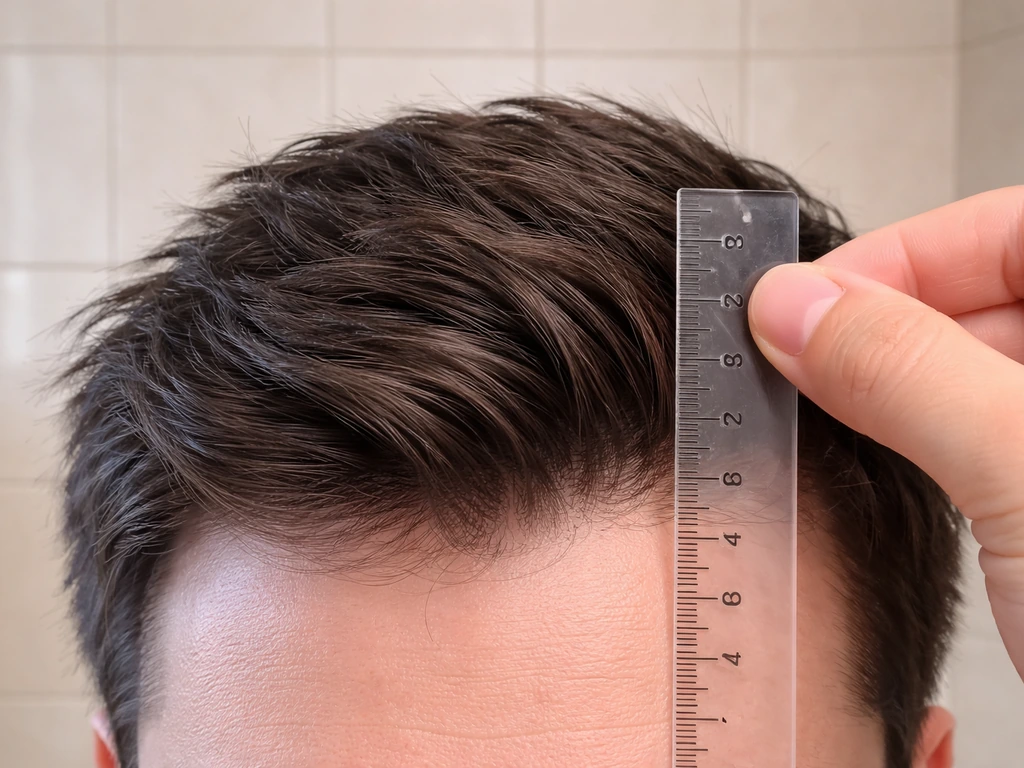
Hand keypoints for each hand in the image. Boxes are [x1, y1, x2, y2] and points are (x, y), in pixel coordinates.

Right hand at [747, 187, 1023, 680]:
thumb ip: (906, 371)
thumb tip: (793, 309)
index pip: (1016, 226)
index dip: (907, 249)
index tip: (809, 300)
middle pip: (995, 291)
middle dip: (887, 319)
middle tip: (803, 358)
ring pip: (982, 364)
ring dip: (898, 378)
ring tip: (833, 404)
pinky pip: (982, 429)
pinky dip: (925, 430)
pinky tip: (887, 451)